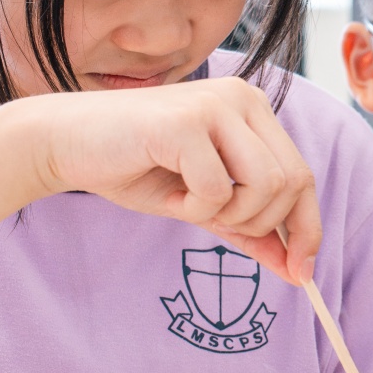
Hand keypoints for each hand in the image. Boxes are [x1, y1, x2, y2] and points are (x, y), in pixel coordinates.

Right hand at [14, 77, 320, 283]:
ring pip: (264, 186)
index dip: (307, 228)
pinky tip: (168, 193)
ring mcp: (215, 105)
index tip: (300, 274)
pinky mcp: (186, 122)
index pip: (301, 174)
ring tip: (188, 203)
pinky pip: (217, 190)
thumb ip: (248, 227)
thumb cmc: (132, 167)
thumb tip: (295, 268)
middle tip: (215, 225)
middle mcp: (242, 98)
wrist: (65, 143)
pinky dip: (194, 209)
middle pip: (291, 182)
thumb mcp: (200, 202)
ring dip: (227, 214)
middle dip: (260, 224)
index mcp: (252, 109)